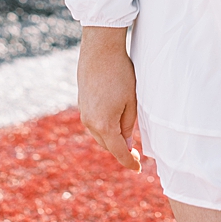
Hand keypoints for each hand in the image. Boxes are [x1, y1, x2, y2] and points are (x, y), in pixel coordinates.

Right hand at [77, 27, 141, 171]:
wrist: (100, 53)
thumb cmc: (121, 75)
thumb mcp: (132, 101)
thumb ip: (128, 124)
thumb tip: (127, 143)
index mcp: (105, 124)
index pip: (118, 151)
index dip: (129, 162)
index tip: (138, 169)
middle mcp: (90, 123)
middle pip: (107, 145)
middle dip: (121, 151)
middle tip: (135, 155)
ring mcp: (84, 114)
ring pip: (99, 136)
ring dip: (112, 140)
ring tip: (127, 140)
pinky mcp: (82, 106)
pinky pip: (94, 125)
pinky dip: (104, 129)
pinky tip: (114, 125)